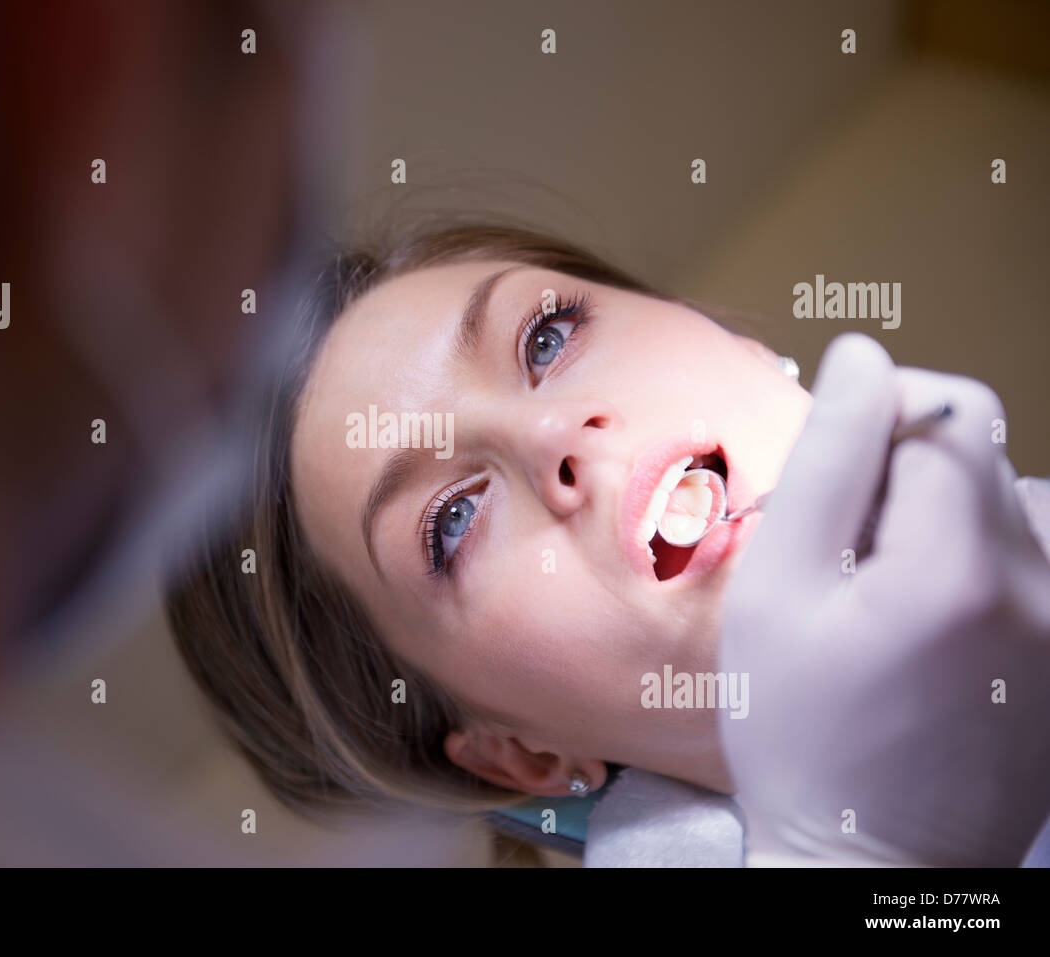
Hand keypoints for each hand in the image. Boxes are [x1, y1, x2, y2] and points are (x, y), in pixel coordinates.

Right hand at [718, 332, 1049, 865]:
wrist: (872, 859)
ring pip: (1014, 496)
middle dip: (903, 467)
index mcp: (958, 565)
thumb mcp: (779, 593)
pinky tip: (936, 609)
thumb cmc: (800, 731)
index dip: (872, 422)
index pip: (941, 409)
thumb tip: (863, 357)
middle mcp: (1042, 585)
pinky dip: (986, 551)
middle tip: (840, 548)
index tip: (824, 483)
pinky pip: (1040, 552)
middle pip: (982, 449)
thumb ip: (828, 462)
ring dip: (946, 507)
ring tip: (886, 585)